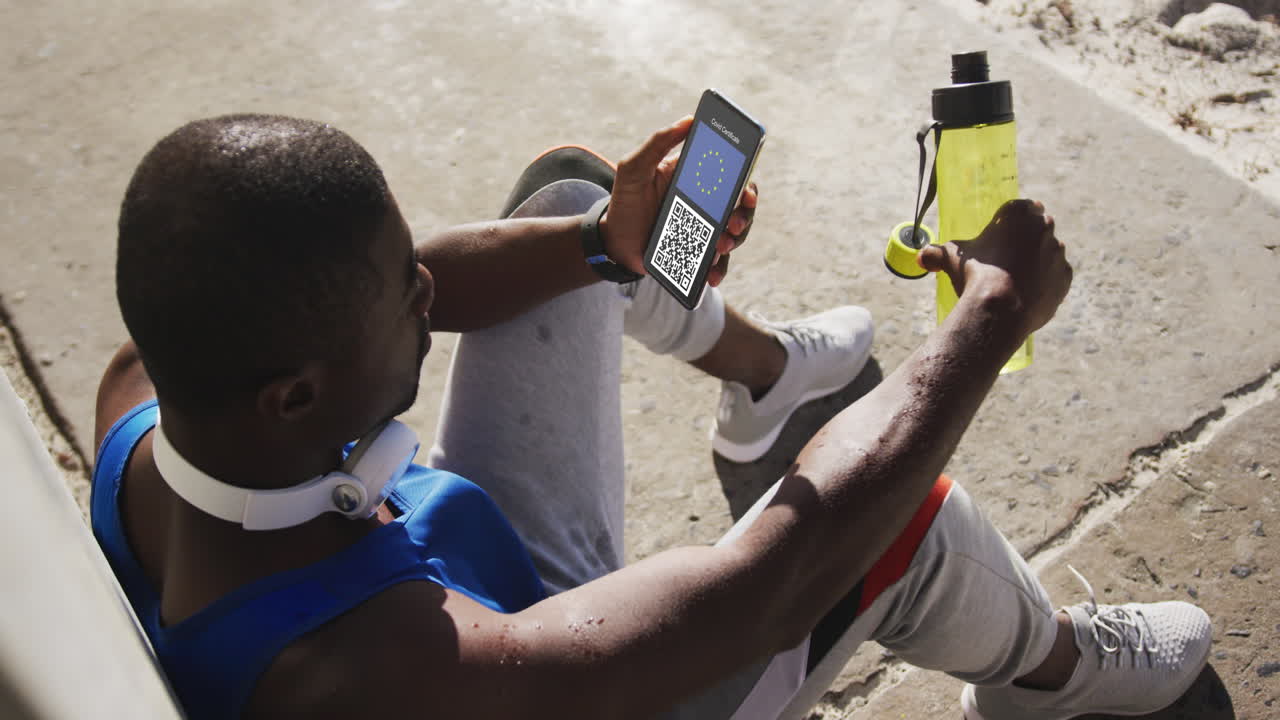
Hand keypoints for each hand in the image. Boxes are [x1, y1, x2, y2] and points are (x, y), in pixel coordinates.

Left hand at [600, 117, 758, 286]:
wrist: (614, 242)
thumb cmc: (625, 200)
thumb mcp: (634, 168)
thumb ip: (658, 142)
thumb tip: (689, 120)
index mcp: (698, 179)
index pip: (733, 177)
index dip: (746, 183)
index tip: (746, 192)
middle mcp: (707, 204)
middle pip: (741, 207)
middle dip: (744, 216)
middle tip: (733, 224)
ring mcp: (704, 230)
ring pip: (734, 235)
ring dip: (734, 241)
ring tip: (720, 246)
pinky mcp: (698, 254)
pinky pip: (718, 262)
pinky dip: (719, 269)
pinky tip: (712, 276)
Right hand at [917, 199, 1071, 337]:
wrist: (1001, 311)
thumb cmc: (976, 276)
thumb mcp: (951, 259)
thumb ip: (936, 253)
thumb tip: (921, 258)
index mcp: (1020, 214)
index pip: (1020, 207)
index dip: (1010, 220)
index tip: (1001, 233)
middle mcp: (1045, 228)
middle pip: (1038, 228)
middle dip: (1026, 239)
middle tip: (1006, 257)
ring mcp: (1058, 254)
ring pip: (1048, 252)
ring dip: (1037, 260)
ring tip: (1014, 279)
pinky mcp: (1065, 278)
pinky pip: (1055, 277)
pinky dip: (1044, 282)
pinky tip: (1026, 293)